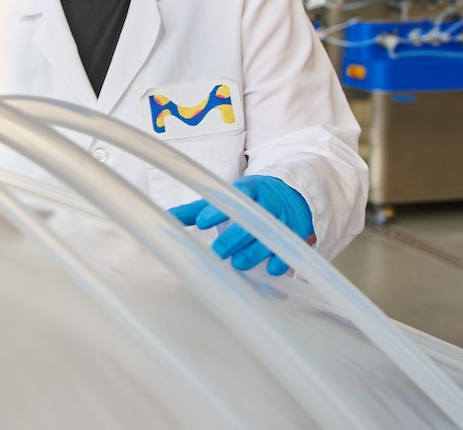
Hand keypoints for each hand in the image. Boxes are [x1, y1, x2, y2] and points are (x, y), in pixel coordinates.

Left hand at [168, 175, 314, 275]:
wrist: (290, 193)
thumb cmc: (248, 200)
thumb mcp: (224, 198)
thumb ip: (196, 209)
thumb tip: (165, 216)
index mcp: (248, 190)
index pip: (235, 196)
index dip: (218, 209)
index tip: (202, 222)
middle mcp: (267, 203)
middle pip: (252, 220)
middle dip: (236, 236)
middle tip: (218, 251)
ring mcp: (283, 219)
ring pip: (272, 236)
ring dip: (256, 251)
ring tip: (239, 264)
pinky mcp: (296, 234)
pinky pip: (291, 249)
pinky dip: (282, 260)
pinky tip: (270, 271)